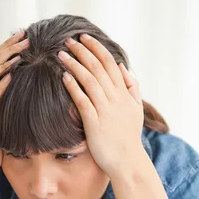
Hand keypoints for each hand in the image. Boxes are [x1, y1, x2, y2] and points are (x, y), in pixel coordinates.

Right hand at [0, 29, 28, 167]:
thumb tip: (33, 79)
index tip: (24, 34)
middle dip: (9, 47)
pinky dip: (0, 85)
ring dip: (4, 62)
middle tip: (25, 36)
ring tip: (20, 53)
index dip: (9, 45)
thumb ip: (13, 93)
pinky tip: (11, 76)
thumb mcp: (7, 108)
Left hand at [58, 34, 145, 177]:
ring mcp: (105, 110)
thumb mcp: (136, 109)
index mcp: (124, 93)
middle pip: (98, 67)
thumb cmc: (129, 137)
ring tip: (61, 54)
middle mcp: (116, 98)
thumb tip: (124, 67)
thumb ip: (132, 87)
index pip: (110, 63)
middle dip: (82, 51)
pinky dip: (74, 87)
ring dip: (75, 65)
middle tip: (68, 40)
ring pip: (90, 80)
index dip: (97, 48)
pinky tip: (64, 77)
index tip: (84, 37)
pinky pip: (83, 101)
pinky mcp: (95, 123)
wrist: (128, 162)